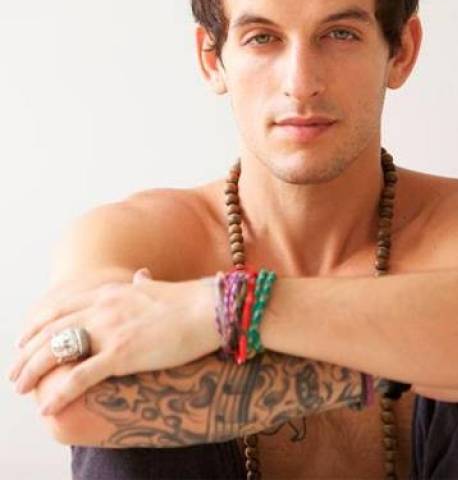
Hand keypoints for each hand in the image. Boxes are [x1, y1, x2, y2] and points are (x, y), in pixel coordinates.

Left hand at [9, 269, 220, 413]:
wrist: (211, 308)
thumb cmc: (190, 300)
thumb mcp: (158, 286)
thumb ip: (142, 284)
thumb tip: (140, 276)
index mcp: (111, 292)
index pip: (60, 307)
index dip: (36, 325)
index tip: (24, 341)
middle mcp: (104, 308)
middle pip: (50, 330)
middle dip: (26, 353)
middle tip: (15, 373)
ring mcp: (112, 330)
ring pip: (56, 351)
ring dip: (33, 372)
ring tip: (22, 388)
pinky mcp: (122, 353)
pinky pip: (79, 376)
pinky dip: (58, 393)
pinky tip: (48, 407)